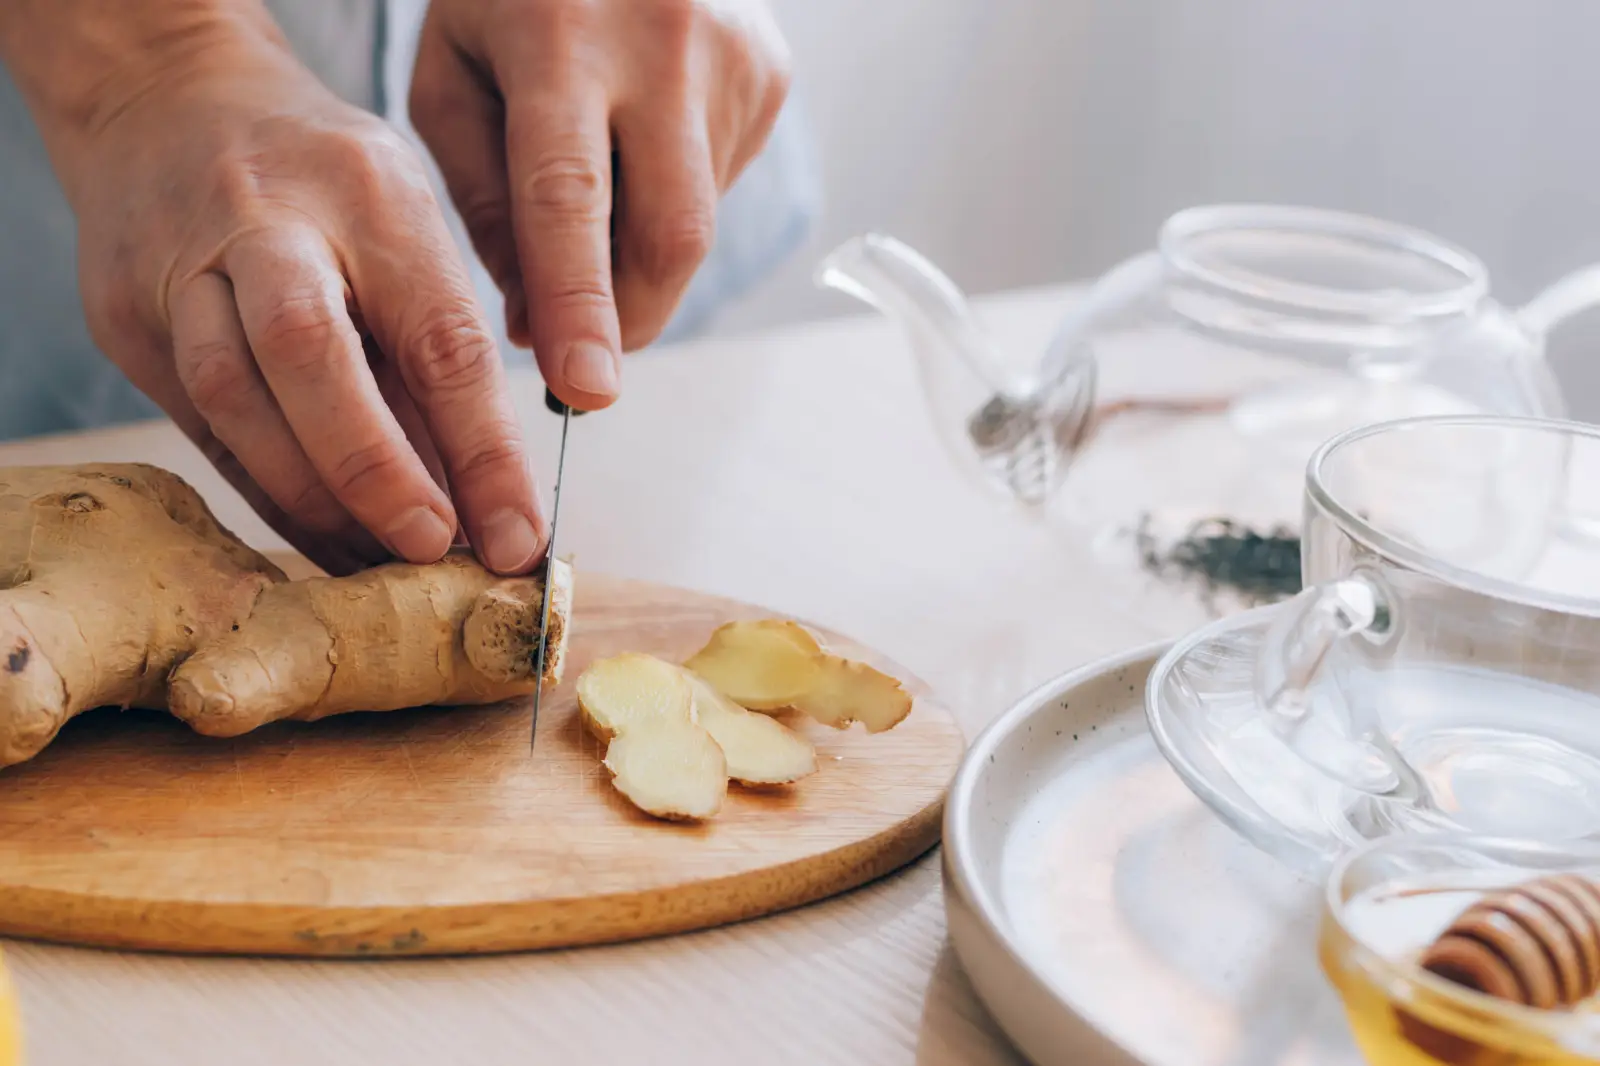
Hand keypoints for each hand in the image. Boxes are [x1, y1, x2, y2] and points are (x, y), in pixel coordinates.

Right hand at [31, 21, 544, 576]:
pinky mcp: (125, 316)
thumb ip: (438, 346)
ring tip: (377, 562)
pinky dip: (266, 493)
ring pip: (232, 396)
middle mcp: (268, 221)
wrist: (168, 100)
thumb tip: (487, 495)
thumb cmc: (324, 180)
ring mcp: (180, 265)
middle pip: (310, 353)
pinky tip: (320, 537)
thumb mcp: (404, 220)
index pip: (438, 335)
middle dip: (378, 470)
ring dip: (313, 498)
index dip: (484, 451)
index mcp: (371, 193)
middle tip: (433, 549)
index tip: (517, 536)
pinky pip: (200, 426)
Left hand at [409, 0, 791, 408]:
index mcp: (558, 35)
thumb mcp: (452, 73)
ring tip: (601, 179)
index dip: (580, 304)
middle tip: (588, 363)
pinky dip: (673, 195)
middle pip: (670, 233)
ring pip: (696, 220)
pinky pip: (720, 184)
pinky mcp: (770, 76)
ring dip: (639, 247)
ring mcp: (733, 57)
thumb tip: (535, 321)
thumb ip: (482, 201)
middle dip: (628, 318)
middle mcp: (661, 42)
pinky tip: (645, 137)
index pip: (571, 198)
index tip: (585, 388)